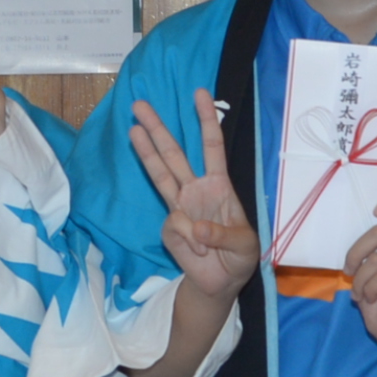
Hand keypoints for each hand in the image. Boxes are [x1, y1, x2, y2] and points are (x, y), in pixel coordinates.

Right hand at [124, 95, 257, 301]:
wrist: (221, 283)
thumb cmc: (238, 257)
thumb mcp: (245, 245)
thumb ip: (223, 234)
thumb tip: (194, 226)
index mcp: (219, 185)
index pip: (212, 146)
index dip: (206, 120)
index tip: (200, 93)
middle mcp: (196, 190)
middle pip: (175, 153)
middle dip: (158, 128)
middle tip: (140, 105)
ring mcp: (179, 207)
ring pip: (160, 174)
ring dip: (146, 152)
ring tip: (132, 129)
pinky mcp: (170, 228)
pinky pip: (176, 225)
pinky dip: (191, 240)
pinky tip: (200, 251)